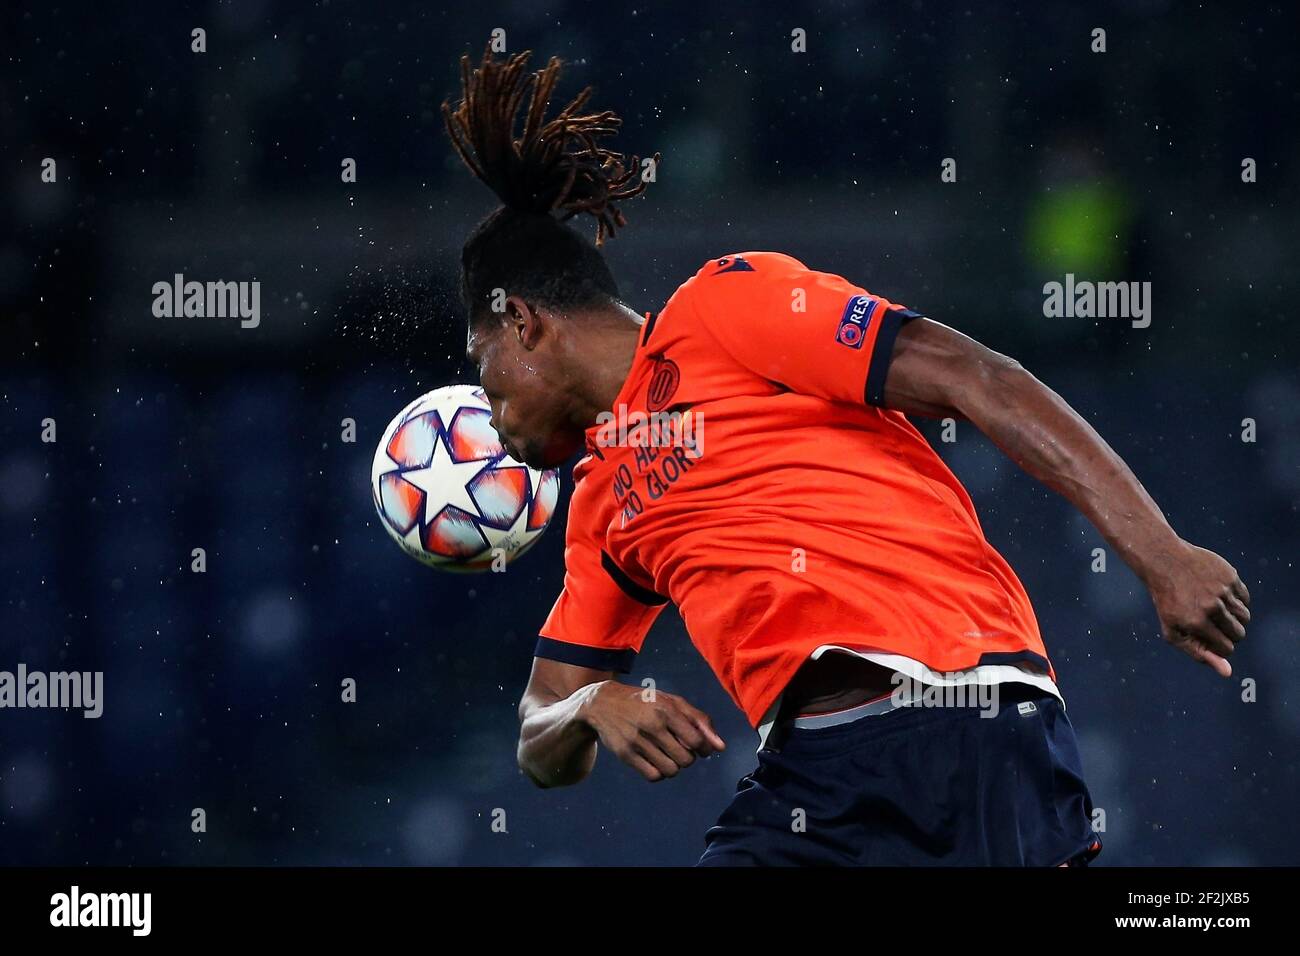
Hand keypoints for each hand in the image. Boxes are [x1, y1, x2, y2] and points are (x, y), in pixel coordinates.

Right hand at [577, 681, 725, 781]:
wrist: (603, 703)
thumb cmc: (645, 702)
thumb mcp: (672, 702)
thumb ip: (700, 720)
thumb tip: (721, 747)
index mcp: (666, 709)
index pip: (697, 741)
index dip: (703, 748)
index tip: (697, 745)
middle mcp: (651, 725)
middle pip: (686, 759)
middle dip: (688, 757)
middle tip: (679, 747)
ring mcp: (637, 741)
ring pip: (671, 771)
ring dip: (674, 766)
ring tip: (667, 754)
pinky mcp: (625, 754)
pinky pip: (653, 776)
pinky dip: (659, 773)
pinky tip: (655, 760)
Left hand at [1146, 540, 1250, 676]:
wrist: (1164, 562)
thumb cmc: (1167, 600)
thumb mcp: (1173, 631)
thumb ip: (1199, 653)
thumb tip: (1228, 672)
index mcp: (1196, 623)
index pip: (1227, 648)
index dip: (1219, 646)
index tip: (1209, 637)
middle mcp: (1212, 606)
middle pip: (1239, 634)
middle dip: (1228, 633)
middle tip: (1212, 622)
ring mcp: (1222, 590)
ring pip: (1245, 617)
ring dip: (1234, 618)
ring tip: (1215, 609)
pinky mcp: (1230, 576)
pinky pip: (1245, 598)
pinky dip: (1236, 600)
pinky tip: (1218, 594)